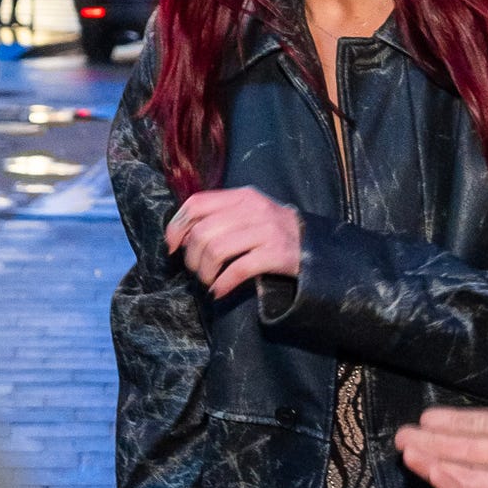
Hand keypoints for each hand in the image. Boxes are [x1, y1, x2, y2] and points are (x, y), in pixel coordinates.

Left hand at [166, 187, 300, 300]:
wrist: (315, 247)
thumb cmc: (274, 232)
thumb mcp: (249, 213)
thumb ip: (220, 217)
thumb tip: (182, 238)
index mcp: (242, 196)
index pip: (196, 204)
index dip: (177, 226)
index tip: (173, 247)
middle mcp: (253, 209)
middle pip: (202, 232)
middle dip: (192, 258)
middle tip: (198, 271)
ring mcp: (266, 231)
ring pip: (216, 251)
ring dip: (206, 273)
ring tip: (210, 281)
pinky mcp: (276, 254)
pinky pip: (238, 270)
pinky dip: (223, 284)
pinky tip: (220, 291)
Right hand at [394, 323, 487, 487]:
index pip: (479, 427)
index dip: (451, 424)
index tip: (424, 418)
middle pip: (465, 451)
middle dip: (432, 446)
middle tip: (401, 439)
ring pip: (466, 475)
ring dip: (435, 465)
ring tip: (407, 455)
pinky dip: (455, 487)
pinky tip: (433, 473)